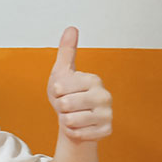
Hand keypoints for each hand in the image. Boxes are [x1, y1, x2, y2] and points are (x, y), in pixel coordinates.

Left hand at [48, 27, 111, 141]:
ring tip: (72, 115)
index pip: (59, 88)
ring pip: (70, 120)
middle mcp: (104, 96)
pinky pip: (77, 133)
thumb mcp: (62, 72)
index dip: (54, 92)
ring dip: (65, 120)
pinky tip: (79, 127)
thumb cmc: (66, 94)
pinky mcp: (106, 131)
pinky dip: (72, 132)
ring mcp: (107, 114)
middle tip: (67, 106)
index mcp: (93, 79)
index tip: (62, 92)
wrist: (73, 120)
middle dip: (59, 108)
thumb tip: (71, 28)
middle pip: (65, 105)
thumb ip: (66, 51)